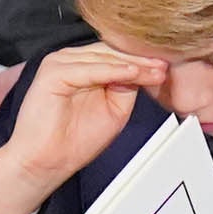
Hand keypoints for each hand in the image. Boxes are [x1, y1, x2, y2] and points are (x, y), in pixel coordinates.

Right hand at [0, 44, 165, 213]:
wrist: (46, 162)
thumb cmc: (74, 140)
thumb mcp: (114, 110)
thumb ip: (126, 87)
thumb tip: (145, 70)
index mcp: (83, 65)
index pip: (116, 54)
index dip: (142, 59)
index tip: (166, 67)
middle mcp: (70, 60)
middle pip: (111, 51)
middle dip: (141, 59)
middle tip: (165, 66)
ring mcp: (59, 63)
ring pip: (103, 57)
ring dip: (132, 64)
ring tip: (155, 70)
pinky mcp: (52, 73)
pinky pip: (89, 69)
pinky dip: (113, 71)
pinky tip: (132, 74)